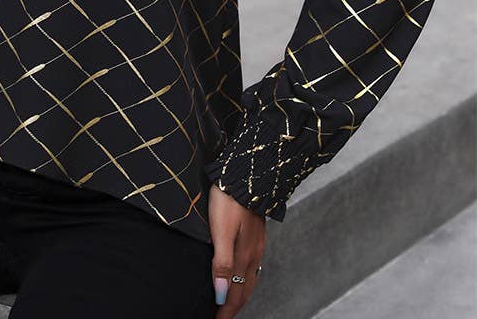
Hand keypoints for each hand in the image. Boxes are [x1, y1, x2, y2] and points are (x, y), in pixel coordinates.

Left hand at [208, 183, 265, 317]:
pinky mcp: (256, 233)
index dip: (226, 310)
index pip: (236, 293)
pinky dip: (245, 277)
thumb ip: (222, 262)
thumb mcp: (221, 231)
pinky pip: (252, 264)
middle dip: (234, 306)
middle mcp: (254, 253)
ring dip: (241, 292)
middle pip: (245, 289)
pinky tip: (241, 272)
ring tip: (231, 301)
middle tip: (223, 317)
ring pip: (250, 277)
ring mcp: (257, 243)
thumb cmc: (228, 200)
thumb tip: (221, 295)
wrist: (246, 173)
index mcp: (244, 256)